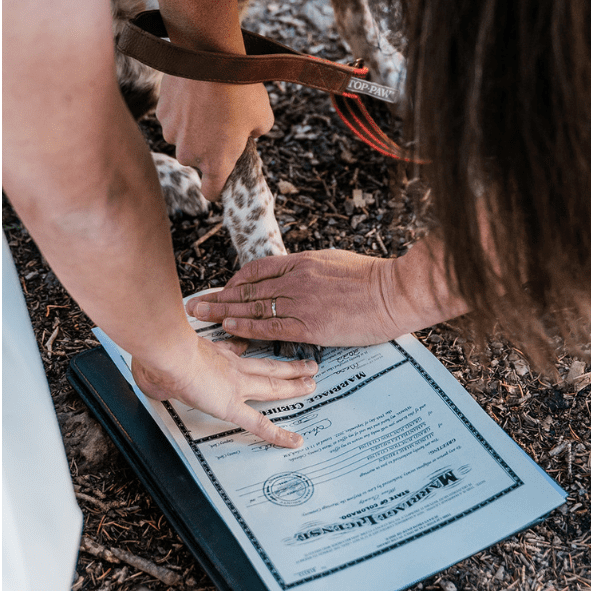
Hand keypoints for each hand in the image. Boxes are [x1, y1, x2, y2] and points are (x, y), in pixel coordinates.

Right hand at [130, 330, 317, 447]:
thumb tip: (145, 375)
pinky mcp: (231, 405)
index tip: (252, 346)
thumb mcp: (158, 357)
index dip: (247, 348)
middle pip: (266, 366)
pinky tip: (294, 440)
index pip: (236, 350)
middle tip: (308, 365)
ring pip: (273, 386)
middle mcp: (229, 366)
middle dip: (288, 367)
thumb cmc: (157, 351)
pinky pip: (260, 424)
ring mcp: (235, 384)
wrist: (164, 350)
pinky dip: (279, 434)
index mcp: (212, 354)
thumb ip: (156, 367)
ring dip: (295, 385)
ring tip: (313, 384)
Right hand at [155, 74, 273, 198]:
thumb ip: (256, 135)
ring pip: (182, 138)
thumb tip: (247, 134)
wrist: (210, 57)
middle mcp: (189, 155)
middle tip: (222, 122)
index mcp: (217, 162)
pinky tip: (194, 93)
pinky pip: (172, 119)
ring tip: (208, 103)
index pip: (211, 192)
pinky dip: (182, 110)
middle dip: (206, 147)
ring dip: (192, 128)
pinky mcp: (161, 114)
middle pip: (196, 160)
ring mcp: (172, 134)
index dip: (218, 186)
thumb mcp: (264, 117)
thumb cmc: (240, 89)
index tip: (222, 176)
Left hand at [188, 249, 404, 347]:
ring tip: (200, 316)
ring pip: (252, 308)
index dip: (233, 282)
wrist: (397, 292)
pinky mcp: (310, 326)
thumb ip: (306, 270)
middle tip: (193, 303)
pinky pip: (270, 327)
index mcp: (300, 262)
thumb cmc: (371, 278)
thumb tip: (288, 275)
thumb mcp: (332, 262)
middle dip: (217, 297)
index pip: (256, 271)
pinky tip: (228, 328)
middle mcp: (295, 280)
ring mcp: (301, 303)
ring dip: (223, 313)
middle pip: (246, 289)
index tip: (220, 291)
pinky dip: (247, 328)